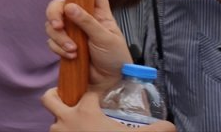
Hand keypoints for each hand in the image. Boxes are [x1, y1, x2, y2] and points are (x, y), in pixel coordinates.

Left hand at [41, 88, 175, 131]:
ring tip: (77, 126)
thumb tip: (171, 126)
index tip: (105, 97)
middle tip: (68, 98)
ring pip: (53, 122)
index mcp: (86, 111)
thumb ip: (156, 130)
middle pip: (49, 98)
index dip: (98, 93)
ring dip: (62, 122)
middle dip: (56, 95)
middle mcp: (67, 119)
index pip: (90, 93)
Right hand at [44, 0, 129, 94]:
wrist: (110, 84)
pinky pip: (52, 41)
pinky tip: (71, 56)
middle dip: (54, 14)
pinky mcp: (64, 47)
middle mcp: (82, 19)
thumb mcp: (105, 38)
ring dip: (59, 38)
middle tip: (57, 25)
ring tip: (72, 50)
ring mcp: (72, 33)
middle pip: (60, 6)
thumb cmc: (116, 58)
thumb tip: (69, 7)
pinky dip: (58, 49)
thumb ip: (87, 22)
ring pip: (52, 25)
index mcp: (98, 13)